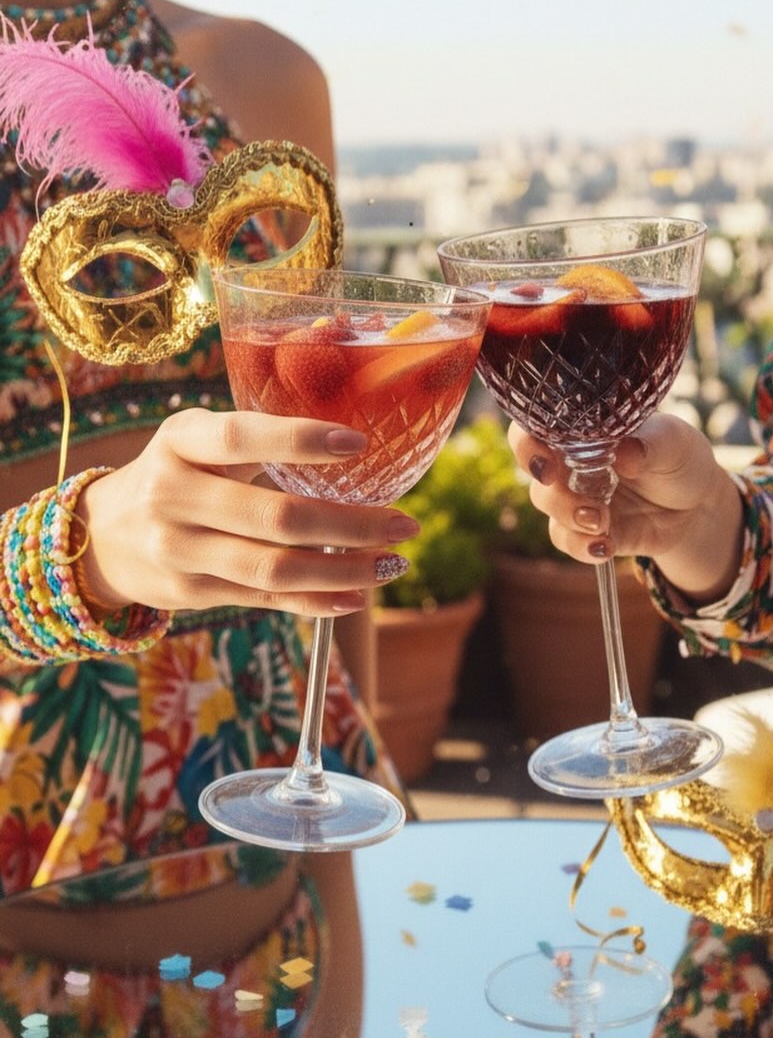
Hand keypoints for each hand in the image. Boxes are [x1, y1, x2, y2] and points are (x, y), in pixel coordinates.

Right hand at [75, 409, 419, 617]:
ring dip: (345, 570)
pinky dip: (317, 599)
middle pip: (277, 518)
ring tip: (392, 564)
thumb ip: (257, 439)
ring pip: (276, 568)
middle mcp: (172, 495)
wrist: (102, 535)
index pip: (240, 438)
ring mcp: (178, 550)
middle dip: (352, 525)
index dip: (300, 441)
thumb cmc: (177, 473)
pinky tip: (356, 593)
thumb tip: (354, 444)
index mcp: (180, 441)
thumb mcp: (197, 440)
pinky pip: (265, 599)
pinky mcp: (189, 592)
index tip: (359, 444)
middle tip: (406, 524)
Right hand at [507, 413, 743, 603]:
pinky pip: (568, 541)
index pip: (536, 428)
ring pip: (548, 507)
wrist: (697, 505)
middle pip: (537, 473)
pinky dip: (581, 547)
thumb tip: (626, 453)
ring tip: (601, 523)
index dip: (528, 444)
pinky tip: (605, 547)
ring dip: (569, 517)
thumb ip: (650, 444)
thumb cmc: (679, 457)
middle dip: (554, 492)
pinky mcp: (587, 530)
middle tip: (585, 502)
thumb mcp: (674, 442)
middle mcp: (571, 461)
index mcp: (583, 429)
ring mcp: (576, 497)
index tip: (546, 463)